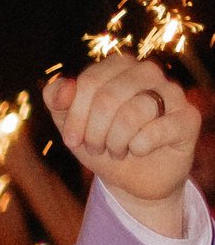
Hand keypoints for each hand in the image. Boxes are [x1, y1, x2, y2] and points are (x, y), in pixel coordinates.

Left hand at [44, 55, 205, 235]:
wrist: (132, 177)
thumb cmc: (101, 142)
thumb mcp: (70, 124)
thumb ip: (56, 100)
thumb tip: (62, 88)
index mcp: (119, 66)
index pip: (90, 81)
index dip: (75, 116)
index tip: (72, 139)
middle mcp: (147, 72)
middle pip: (109, 96)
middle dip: (94, 131)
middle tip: (95, 147)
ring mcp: (171, 93)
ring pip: (133, 111)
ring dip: (115, 141)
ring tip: (115, 151)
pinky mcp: (187, 118)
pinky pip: (158, 129)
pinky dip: (139, 146)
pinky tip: (138, 151)